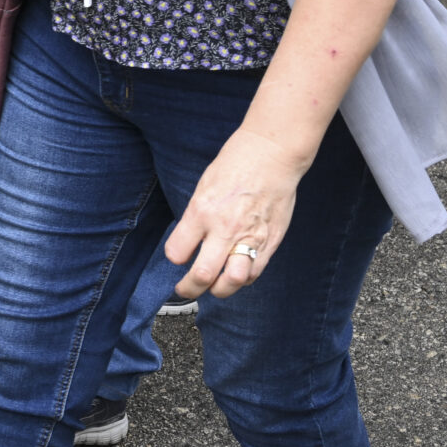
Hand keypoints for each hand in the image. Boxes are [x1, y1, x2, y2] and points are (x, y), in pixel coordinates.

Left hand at [163, 123, 312, 299]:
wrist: (272, 156)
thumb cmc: (235, 165)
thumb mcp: (204, 187)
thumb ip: (197, 217)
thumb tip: (189, 242)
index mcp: (202, 211)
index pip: (177, 252)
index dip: (175, 257)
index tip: (177, 257)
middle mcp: (224, 229)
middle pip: (202, 275)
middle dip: (188, 289)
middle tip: (184, 290)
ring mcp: (249, 238)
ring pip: (231, 282)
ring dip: (219, 289)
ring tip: (213, 286)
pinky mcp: (271, 242)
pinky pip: (254, 273)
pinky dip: (242, 279)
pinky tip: (235, 273)